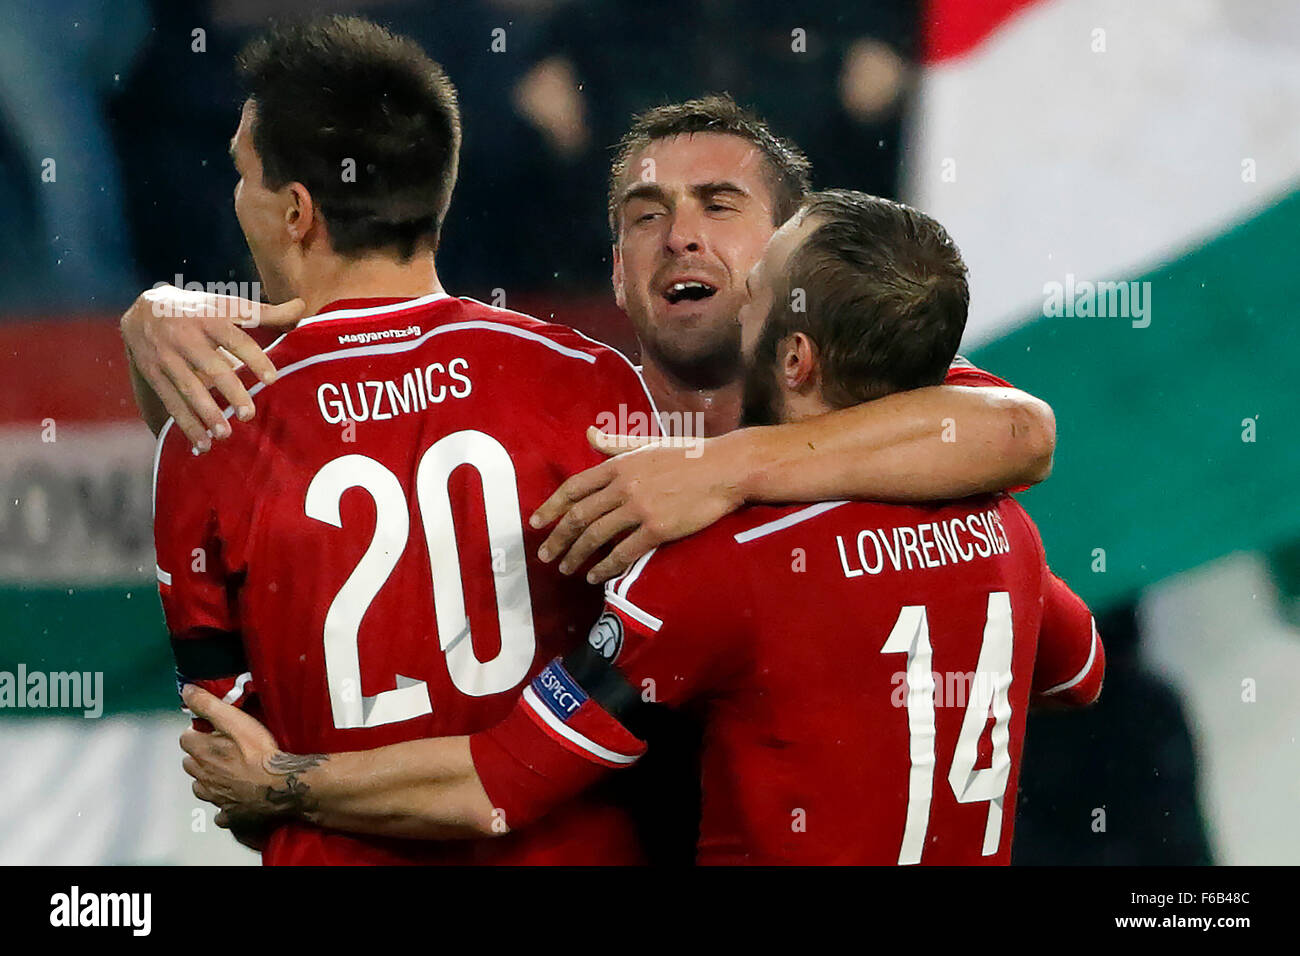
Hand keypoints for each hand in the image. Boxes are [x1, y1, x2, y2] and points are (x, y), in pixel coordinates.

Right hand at [120, 284, 305, 449]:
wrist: (142, 309)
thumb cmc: (199, 310)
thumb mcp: (227, 304)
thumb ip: (265, 312)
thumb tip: (301, 307)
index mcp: (210, 318)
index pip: (235, 338)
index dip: (254, 357)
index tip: (272, 379)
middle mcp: (187, 337)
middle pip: (212, 367)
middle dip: (230, 392)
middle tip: (249, 414)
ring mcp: (168, 357)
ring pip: (189, 388)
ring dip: (206, 414)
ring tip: (225, 434)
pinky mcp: (154, 374)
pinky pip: (171, 402)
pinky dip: (186, 424)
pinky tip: (202, 443)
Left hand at [180, 684, 320, 830]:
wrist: (280, 785)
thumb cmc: (259, 752)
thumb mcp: (234, 720)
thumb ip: (208, 705)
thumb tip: (187, 691)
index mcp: (201, 753)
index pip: (186, 738)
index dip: (198, 732)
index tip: (213, 729)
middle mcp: (202, 777)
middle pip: (190, 763)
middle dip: (200, 755)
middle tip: (221, 748)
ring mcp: (215, 797)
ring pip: (201, 786)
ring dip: (208, 778)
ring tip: (227, 770)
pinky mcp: (229, 813)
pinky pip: (220, 810)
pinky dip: (223, 804)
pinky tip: (234, 797)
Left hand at [529, 427, 745, 582]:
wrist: (725, 468)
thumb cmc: (689, 455)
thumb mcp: (647, 443)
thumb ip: (615, 444)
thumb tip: (588, 434)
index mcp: (619, 465)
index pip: (573, 488)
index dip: (550, 507)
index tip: (535, 523)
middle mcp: (623, 486)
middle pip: (578, 516)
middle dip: (557, 539)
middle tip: (545, 556)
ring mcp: (639, 508)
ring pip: (595, 537)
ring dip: (576, 556)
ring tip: (567, 569)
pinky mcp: (657, 529)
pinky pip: (623, 553)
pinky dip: (605, 567)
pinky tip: (596, 576)